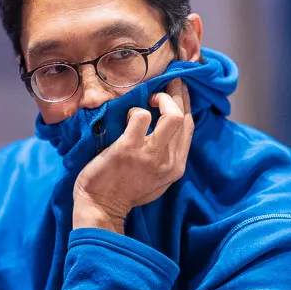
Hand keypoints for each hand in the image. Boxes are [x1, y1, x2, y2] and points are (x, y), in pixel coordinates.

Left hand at [72, 78, 194, 233]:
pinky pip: (141, 116)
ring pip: (172, 114)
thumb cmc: (124, 192)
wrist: (101, 208)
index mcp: (176, 167)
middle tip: (166, 81)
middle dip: (176, 92)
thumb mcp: (156, 180)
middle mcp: (168, 161)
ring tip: (148, 99)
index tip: (178, 88)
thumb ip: (165, 157)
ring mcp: (150, 155)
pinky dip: (134, 110)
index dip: (185, 102)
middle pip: (184, 116)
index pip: (189, 126)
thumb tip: (168, 131)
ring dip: (161, 98)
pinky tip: (125, 117)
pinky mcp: (129, 149)